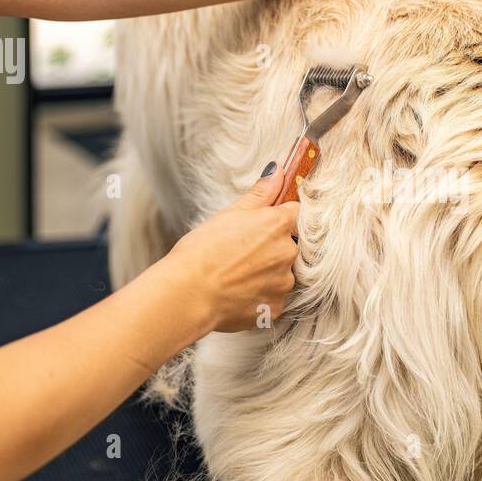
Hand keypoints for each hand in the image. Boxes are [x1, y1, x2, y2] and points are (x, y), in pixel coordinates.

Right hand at [164, 167, 299, 333]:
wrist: (188, 294)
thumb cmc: (202, 251)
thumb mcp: (229, 214)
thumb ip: (260, 194)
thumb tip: (279, 172)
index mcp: (278, 224)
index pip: (293, 213)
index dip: (275, 218)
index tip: (259, 226)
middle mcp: (288, 252)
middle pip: (288, 245)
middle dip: (269, 248)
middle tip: (239, 254)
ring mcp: (284, 283)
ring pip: (281, 274)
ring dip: (265, 274)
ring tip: (235, 276)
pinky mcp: (276, 308)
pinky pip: (272, 298)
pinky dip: (258, 296)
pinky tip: (237, 293)